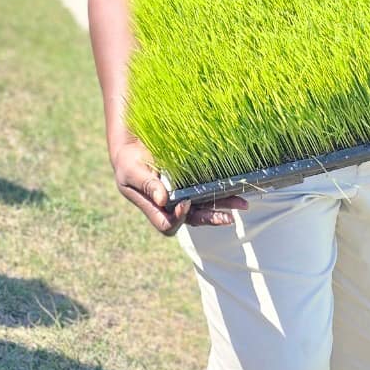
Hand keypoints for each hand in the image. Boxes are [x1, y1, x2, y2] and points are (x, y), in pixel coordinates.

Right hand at [111, 138, 247, 233]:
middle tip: (228, 217)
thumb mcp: (131, 171)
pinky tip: (236, 185)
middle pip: (193, 219)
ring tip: (242, 203)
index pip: (168, 225)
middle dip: (211, 218)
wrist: (133, 144)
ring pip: (205, 206)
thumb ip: (146, 184)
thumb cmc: (127, 161)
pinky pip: (208, 188)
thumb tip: (162, 199)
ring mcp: (183, 194)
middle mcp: (171, 206)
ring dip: (223, 205)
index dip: (179, 218)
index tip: (185, 203)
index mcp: (154, 208)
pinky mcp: (192, 180)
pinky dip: (222, 188)